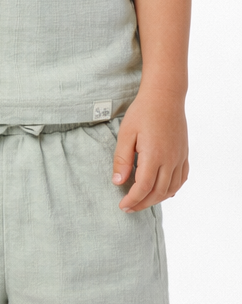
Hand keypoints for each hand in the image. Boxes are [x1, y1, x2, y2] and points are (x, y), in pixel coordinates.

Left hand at [112, 89, 187, 210]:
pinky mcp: (184, 154)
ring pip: (171, 189)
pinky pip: (181, 179)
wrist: (165, 96)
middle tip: (129, 207)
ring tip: (142, 201)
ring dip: (157, 199)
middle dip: (142, 203)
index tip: (122, 206)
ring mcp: (180, 158)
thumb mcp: (126, 134)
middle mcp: (170, 160)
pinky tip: (163, 192)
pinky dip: (172, 190)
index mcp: (154, 155)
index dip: (132, 200)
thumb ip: (122, 160)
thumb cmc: (143, 112)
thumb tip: (118, 182)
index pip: (143, 187)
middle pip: (158, 192)